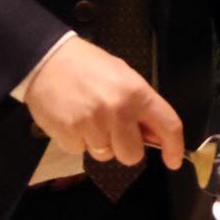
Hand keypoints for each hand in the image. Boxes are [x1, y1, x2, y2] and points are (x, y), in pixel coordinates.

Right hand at [25, 36, 184, 169]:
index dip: (174, 148)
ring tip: (87, 117)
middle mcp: (117, 110)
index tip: (173, 160)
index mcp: (136, 92)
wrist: (46, 60)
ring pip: (105, 155)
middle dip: (124, 147)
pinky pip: (81, 151)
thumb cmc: (86, 65)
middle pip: (132, 155)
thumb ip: (140, 104)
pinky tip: (72, 118)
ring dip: (98, 142)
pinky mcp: (69, 134)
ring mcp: (92, 125)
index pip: (168, 126)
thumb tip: (154, 135)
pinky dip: (77, 140)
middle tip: (112, 129)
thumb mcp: (122, 74)